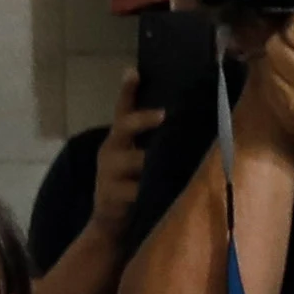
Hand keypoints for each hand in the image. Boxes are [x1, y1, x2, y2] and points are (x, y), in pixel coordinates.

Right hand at [88, 68, 166, 234]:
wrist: (110, 223)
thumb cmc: (130, 184)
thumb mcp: (136, 159)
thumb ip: (153, 141)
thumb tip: (184, 121)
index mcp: (117, 139)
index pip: (121, 109)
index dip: (127, 90)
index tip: (134, 71)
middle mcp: (110, 151)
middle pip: (124, 127)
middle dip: (143, 120)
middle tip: (164, 114)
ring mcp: (109, 173)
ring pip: (138, 160)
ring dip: (157, 158)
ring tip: (180, 153)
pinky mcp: (114, 196)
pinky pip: (137, 188)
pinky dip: (154, 187)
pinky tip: (171, 184)